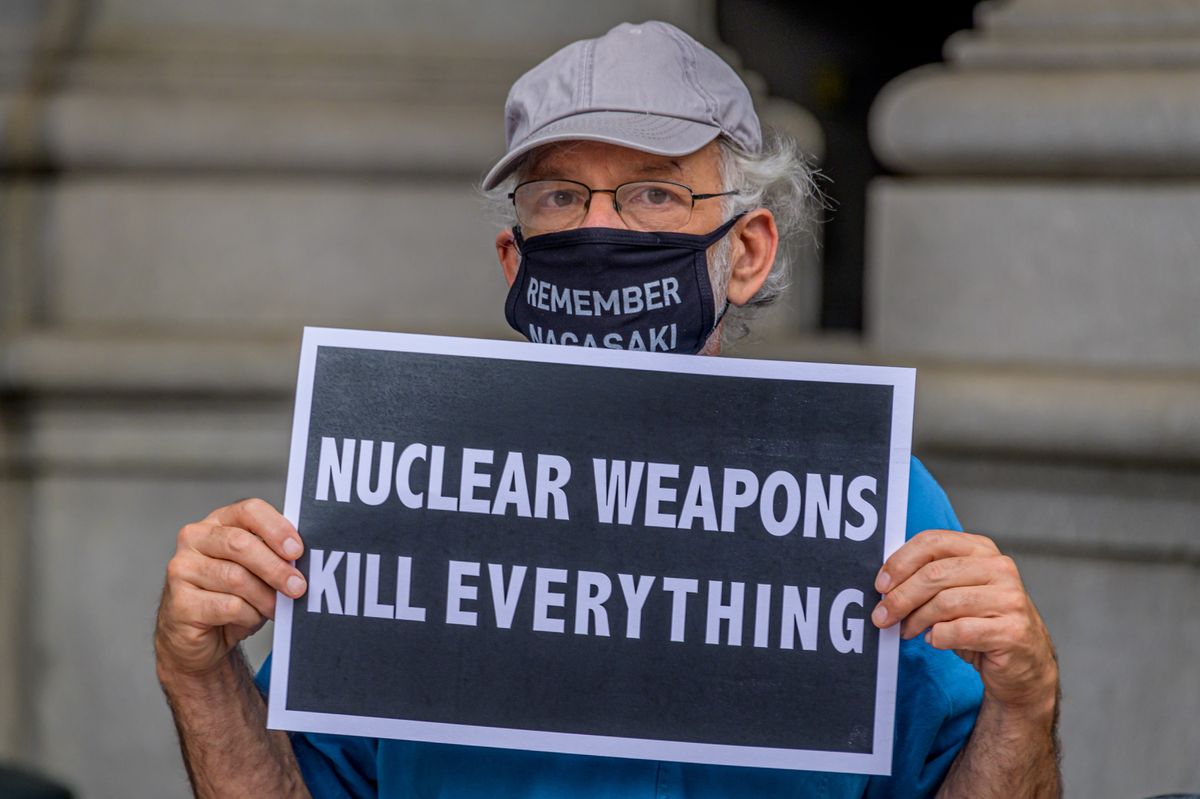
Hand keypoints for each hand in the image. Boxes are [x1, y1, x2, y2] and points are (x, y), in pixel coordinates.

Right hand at [155, 498, 307, 677]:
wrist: (200, 637)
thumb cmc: (233, 596)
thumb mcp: (256, 570)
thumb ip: (273, 555)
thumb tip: (301, 559)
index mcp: (218, 521)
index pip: (249, 510)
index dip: (276, 529)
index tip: (297, 551)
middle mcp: (194, 538)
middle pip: (241, 544)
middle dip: (275, 567)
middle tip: (298, 587)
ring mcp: (182, 568)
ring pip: (236, 578)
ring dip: (265, 597)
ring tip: (275, 608)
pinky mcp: (180, 601)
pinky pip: (228, 606)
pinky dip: (249, 616)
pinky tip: (249, 618)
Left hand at [871, 530, 1056, 715]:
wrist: (1024, 664)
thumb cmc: (981, 623)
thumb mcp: (956, 591)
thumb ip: (929, 579)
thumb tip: (885, 585)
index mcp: (982, 549)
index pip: (933, 541)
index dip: (900, 562)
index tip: (880, 585)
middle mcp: (999, 568)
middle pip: (934, 574)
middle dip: (900, 597)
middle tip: (882, 616)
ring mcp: (1010, 598)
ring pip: (944, 603)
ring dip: (916, 620)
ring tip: (907, 631)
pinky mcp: (1012, 630)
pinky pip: (959, 631)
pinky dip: (938, 638)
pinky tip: (935, 640)